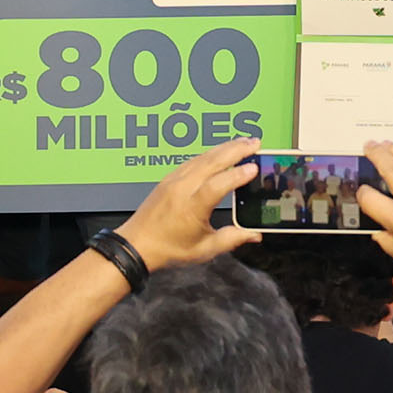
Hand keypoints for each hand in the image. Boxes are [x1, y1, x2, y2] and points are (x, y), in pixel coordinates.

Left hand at [117, 141, 261, 270]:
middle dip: (235, 150)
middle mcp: (182, 189)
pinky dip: (210, 153)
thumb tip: (255, 235)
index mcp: (191, 208)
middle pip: (211, 163)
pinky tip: (221, 151)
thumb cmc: (169, 249)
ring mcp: (174, 180)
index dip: (236, 176)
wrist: (136, 245)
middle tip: (256, 143)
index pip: (216, 186)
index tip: (254, 167)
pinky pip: (193, 160)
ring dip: (224, 148)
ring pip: (202, 157)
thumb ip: (232, 239)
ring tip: (244, 142)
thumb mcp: (204, 250)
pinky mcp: (169, 178)